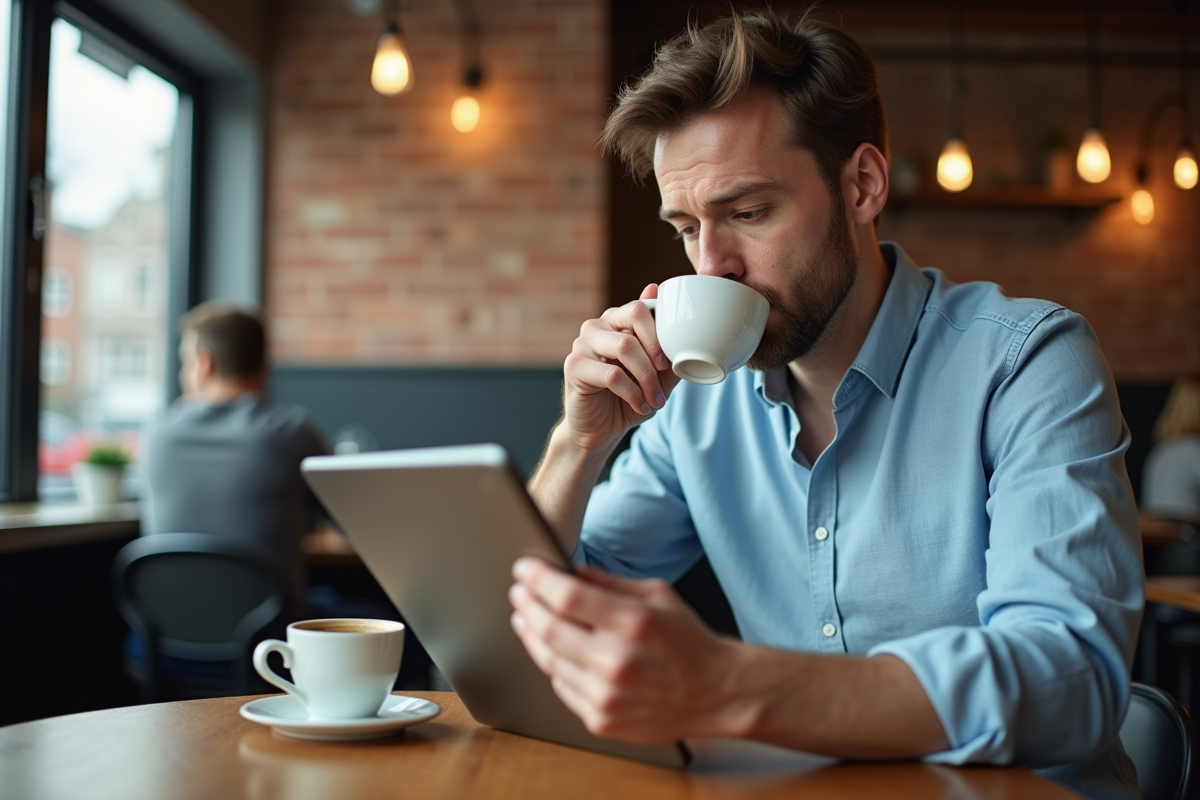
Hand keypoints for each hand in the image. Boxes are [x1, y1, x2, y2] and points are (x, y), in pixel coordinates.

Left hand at [508, 557, 747, 743]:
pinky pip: (561, 688)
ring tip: (527, 618)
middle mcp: (616, 661)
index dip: (538, 579)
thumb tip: (571, 572)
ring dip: (532, 635)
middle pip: (548, 628)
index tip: (525, 569)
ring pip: (548, 661)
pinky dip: (553, 666)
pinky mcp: (602, 720)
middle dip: (527, 605)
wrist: (715, 692)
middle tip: (519, 592)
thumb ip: (610, 582)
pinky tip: (553, 651)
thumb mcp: (658, 595)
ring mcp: (606, 696)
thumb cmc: (688, 641)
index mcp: (632, 623)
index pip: (567, 596)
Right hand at [559, 285, 681, 449]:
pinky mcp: (574, 366)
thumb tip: (682, 330)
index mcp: (617, 320)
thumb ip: (668, 351)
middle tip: (665, 374)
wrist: (600, 430)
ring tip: (655, 399)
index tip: (670, 360)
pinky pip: (612, 374)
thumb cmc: (628, 399)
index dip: (661, 331)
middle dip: (656, 348)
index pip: (642, 306)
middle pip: (634, 316)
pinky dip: (633, 393)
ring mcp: (582, 343)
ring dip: (647, 377)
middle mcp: (597, 325)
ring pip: (625, 345)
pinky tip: (640, 406)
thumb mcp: (658, 377)